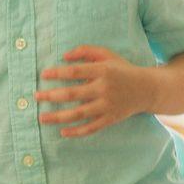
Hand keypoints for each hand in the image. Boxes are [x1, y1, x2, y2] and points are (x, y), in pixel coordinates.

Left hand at [37, 45, 152, 137]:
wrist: (147, 89)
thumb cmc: (122, 69)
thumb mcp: (107, 54)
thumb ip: (85, 51)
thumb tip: (63, 56)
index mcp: (102, 71)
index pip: (75, 72)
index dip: (57, 73)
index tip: (43, 75)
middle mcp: (104, 89)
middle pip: (73, 94)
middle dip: (51, 96)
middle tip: (36, 97)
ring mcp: (107, 106)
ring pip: (78, 114)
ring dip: (58, 117)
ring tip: (41, 118)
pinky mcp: (110, 119)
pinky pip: (91, 128)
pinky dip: (77, 132)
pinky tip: (62, 132)